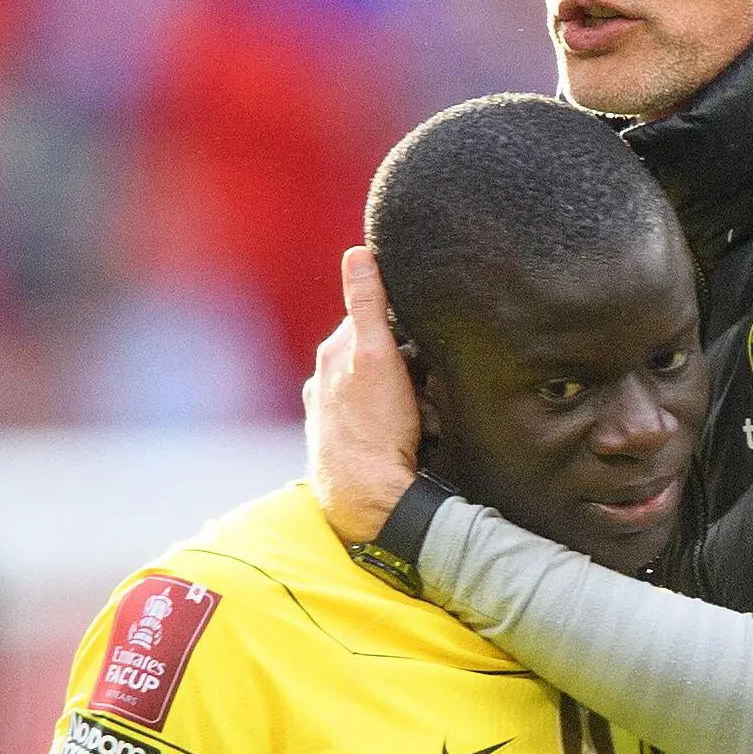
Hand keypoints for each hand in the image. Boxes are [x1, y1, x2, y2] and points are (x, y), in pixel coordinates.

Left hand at [304, 248, 421, 542]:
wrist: (366, 500)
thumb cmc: (374, 429)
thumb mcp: (376, 357)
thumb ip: (366, 305)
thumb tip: (357, 253)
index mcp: (332, 355)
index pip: (372, 318)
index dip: (404, 329)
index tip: (423, 348)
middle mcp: (326, 382)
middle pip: (381, 356)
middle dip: (409, 368)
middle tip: (426, 391)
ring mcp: (334, 415)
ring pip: (384, 391)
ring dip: (409, 400)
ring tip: (422, 422)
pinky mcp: (346, 443)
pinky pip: (382, 422)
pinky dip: (399, 425)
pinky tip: (412, 440)